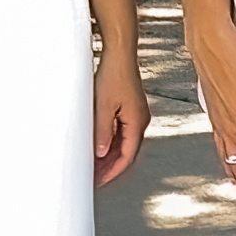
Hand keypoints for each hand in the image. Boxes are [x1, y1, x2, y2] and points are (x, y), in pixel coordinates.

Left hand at [92, 50, 148, 184]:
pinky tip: (99, 145)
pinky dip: (111, 141)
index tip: (100, 180)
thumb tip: (101, 153)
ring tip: (94, 164)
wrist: (120, 54)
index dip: (113, 171)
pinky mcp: (130, 108)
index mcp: (137, 123)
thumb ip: (103, 132)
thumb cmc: (114, 76)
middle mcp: (140, 120)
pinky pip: (122, 131)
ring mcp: (136, 114)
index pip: (127, 156)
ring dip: (110, 154)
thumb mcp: (104, 107)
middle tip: (95, 176)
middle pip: (126, 151)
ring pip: (124, 142)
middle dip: (110, 165)